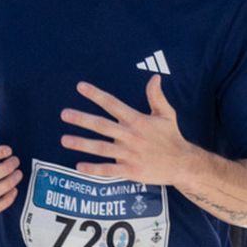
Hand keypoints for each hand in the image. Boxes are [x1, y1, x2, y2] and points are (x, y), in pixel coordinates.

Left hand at [59, 75, 192, 183]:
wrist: (183, 164)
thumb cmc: (172, 137)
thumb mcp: (166, 114)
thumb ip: (156, 96)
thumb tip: (155, 77)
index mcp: (137, 120)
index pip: (113, 104)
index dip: (96, 95)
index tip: (80, 87)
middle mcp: (131, 136)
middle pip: (102, 125)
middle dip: (82, 119)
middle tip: (64, 114)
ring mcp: (129, 154)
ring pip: (101, 148)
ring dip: (82, 144)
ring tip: (64, 140)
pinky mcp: (130, 170)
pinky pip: (109, 170)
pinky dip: (94, 169)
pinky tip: (79, 167)